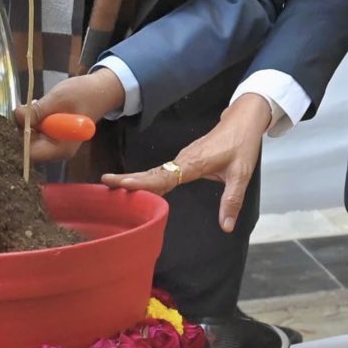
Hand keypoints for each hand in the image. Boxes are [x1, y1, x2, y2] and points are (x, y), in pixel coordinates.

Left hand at [16, 71, 124, 162]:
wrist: (100, 91)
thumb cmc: (83, 95)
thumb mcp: (58, 99)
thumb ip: (37, 111)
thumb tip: (15, 115)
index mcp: (60, 148)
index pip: (31, 153)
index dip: (20, 138)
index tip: (18, 118)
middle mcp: (56, 150)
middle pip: (28, 146)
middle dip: (22, 127)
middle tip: (25, 107)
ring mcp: (55, 143)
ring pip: (30, 137)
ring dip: (28, 121)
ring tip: (34, 105)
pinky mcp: (53, 134)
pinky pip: (37, 130)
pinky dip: (34, 119)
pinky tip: (39, 107)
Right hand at [103, 94, 274, 231]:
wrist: (242, 120)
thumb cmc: (241, 144)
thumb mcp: (241, 174)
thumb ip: (232, 200)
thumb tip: (226, 226)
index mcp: (194, 163)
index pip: (164, 175)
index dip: (144, 182)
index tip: (124, 184)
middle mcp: (183, 160)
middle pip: (152, 173)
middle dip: (128, 179)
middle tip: (105, 185)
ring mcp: (182, 158)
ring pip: (155, 172)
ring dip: (135, 180)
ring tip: (113, 188)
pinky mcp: (184, 159)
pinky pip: (161, 171)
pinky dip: (147, 179)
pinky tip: (138, 188)